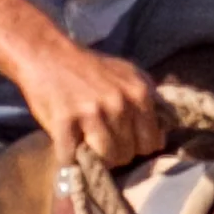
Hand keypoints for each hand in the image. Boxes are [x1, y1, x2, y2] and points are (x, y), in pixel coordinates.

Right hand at [14, 37, 164, 166]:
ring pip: (106, 159)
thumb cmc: (89, 68)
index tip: (124, 141)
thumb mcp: (128, 74)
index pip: (152, 143)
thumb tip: (166, 129)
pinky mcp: (64, 121)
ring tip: (85, 145)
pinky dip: (68, 158)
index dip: (138, 147)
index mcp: (139, 93)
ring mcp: (92, 112)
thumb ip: (149, 99)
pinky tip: (67, 145)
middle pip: (128, 154)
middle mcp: (119, 103)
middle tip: (101, 142)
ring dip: (95, 159)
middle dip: (116, 154)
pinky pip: (72, 157)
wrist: (47, 54)